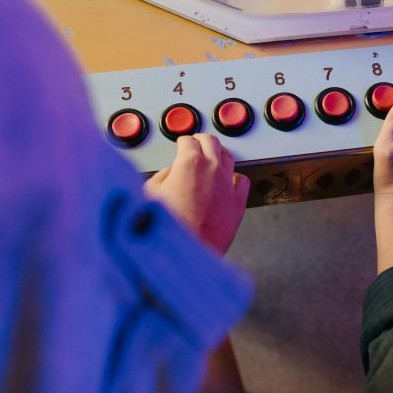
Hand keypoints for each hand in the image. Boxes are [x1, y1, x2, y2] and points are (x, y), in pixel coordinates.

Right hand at [144, 134, 248, 253]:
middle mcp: (212, 168)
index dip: (183, 141)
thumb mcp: (149, 194)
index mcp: (189, 162)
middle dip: (202, 139)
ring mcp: (228, 185)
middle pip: (211, 142)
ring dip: (219, 153)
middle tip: (196, 141)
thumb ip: (162, 176)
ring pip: (229, 157)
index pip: (188, 141)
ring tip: (214, 154)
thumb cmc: (165, 227)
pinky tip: (231, 180)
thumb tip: (170, 173)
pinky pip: (242, 181)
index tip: (182, 143)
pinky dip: (236, 177)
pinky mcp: (238, 203)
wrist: (184, 253)